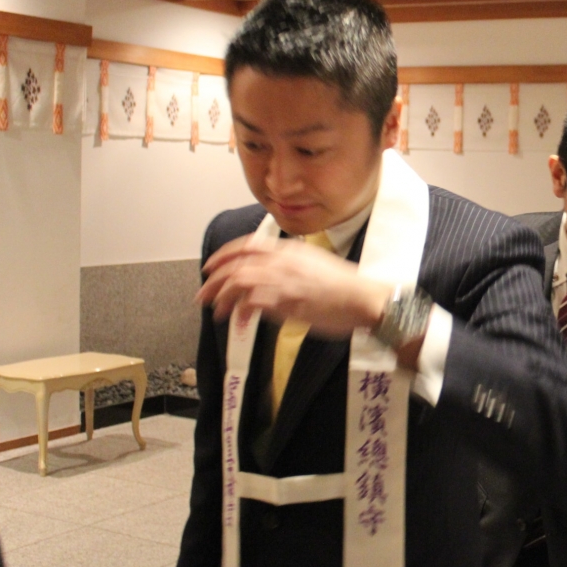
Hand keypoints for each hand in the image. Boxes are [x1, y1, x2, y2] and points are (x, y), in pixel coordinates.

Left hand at [197, 234, 392, 337]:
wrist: (363, 298)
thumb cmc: (343, 286)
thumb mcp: (313, 264)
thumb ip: (288, 266)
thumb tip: (269, 278)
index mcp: (289, 249)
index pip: (246, 245)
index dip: (223, 255)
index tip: (210, 267)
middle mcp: (283, 260)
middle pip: (236, 264)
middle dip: (214, 280)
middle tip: (203, 295)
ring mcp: (284, 279)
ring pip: (239, 281)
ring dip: (223, 297)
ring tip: (217, 311)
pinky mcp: (287, 300)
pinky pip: (252, 303)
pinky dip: (241, 312)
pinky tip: (238, 321)